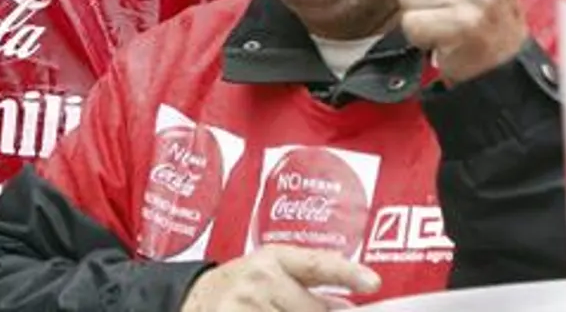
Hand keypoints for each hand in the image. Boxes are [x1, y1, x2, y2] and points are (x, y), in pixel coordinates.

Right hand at [179, 245, 380, 311]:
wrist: (193, 298)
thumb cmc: (241, 286)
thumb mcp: (272, 273)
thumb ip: (309, 286)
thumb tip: (348, 309)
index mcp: (272, 258)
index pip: (315, 263)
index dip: (346, 272)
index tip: (373, 282)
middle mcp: (259, 280)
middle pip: (313, 311)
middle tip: (296, 307)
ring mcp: (244, 307)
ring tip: (277, 309)